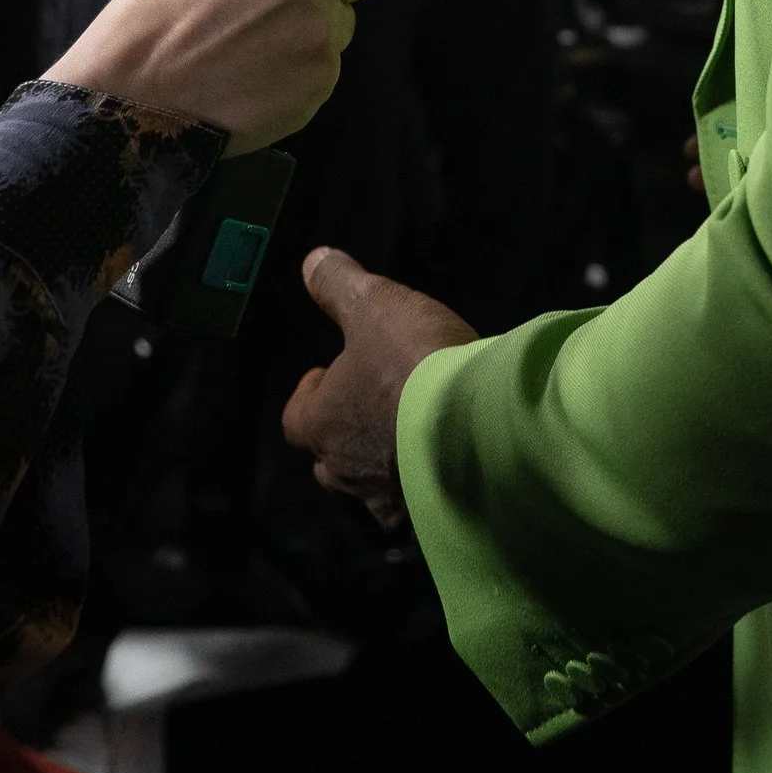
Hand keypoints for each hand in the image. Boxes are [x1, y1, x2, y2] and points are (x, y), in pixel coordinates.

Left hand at [282, 251, 474, 527]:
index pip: (295, 418)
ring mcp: (387, 496)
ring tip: (406, 438)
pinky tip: (443, 469)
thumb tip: (313, 261)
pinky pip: (416, 507)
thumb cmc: (413, 363)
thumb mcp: (373, 305)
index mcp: (321, 423)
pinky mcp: (428, 511)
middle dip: (342, 434)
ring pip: (369, 489)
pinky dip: (422, 489)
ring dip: (380, 465)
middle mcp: (345, 468)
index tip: (325, 374)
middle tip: (366, 406)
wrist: (476, 422)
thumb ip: (339, 284)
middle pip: (328, 462)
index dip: (308, 395)